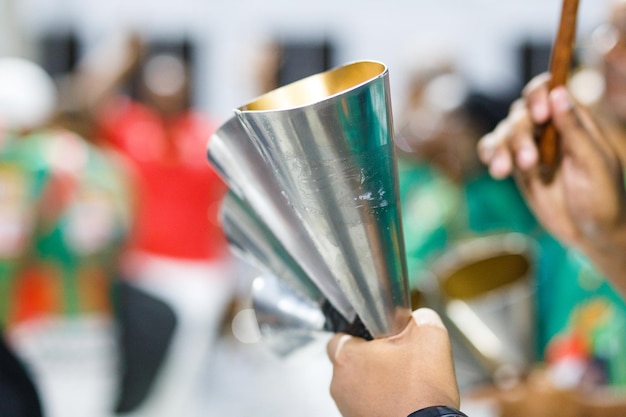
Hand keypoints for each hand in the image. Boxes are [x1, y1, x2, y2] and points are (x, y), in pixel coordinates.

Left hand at [326, 308, 459, 416]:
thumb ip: (420, 318)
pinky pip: (365, 403)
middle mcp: (339, 384)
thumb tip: (418, 317)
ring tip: (403, 381)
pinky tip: (402, 398)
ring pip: (358, 384)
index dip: (362, 331)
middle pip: (350, 360)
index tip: (380, 335)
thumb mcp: (430, 337)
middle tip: (397, 357)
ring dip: (376, 380)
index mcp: (346, 357)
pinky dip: (380, 400)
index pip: (340, 334)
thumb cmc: (421, 391)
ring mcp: (346, 407)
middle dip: (371, 357)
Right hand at [477, 75, 625, 291]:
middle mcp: (549, 128)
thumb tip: (559, 93)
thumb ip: (574, 129)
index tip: (540, 115)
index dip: (538, 95)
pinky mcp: (515, 166)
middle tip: (528, 162)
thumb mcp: (593, 163)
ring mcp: (530, 146)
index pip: (549, 90)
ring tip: (503, 171)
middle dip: (519, 135)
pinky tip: (493, 167)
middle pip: (521, 113)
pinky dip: (489, 154)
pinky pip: (494, 150)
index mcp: (573, 119)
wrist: (590, 233)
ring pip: (504, 132)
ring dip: (501, 148)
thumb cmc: (603, 197)